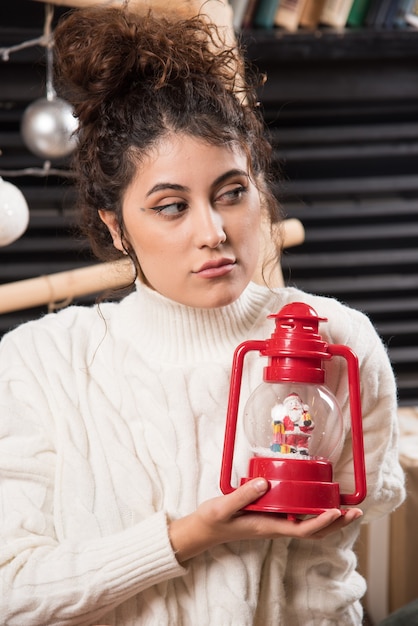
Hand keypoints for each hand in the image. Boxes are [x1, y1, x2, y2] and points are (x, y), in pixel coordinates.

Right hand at [169, 478, 362, 562]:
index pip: (302, 529)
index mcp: (268, 527)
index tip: (337, 511)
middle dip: (336, 523)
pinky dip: (314, 512)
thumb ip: (243, 495)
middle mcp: (275, 527)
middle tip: (355, 511)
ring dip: (330, 519)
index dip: (322, 522)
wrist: (203, 530)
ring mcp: (274, 523)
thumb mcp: (223, 507)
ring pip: (308, 525)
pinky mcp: (271, 517)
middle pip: (313, 531)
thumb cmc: (213, 520)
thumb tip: (266, 484)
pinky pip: (298, 518)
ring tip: (347, 508)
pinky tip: (319, 501)